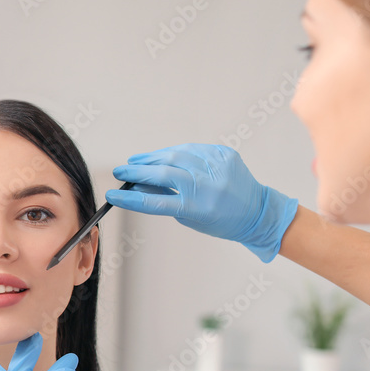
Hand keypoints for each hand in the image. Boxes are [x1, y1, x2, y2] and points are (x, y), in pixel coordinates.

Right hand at [106, 143, 299, 262]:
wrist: (256, 211)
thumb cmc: (222, 221)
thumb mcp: (190, 217)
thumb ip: (165, 200)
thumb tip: (138, 188)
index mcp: (199, 207)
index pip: (156, 202)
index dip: (131, 198)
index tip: (113, 194)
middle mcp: (209, 184)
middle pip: (164, 172)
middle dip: (138, 171)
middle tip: (120, 172)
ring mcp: (218, 166)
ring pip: (176, 155)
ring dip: (152, 157)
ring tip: (136, 162)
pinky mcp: (224, 153)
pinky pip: (192, 149)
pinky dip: (174, 152)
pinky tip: (161, 156)